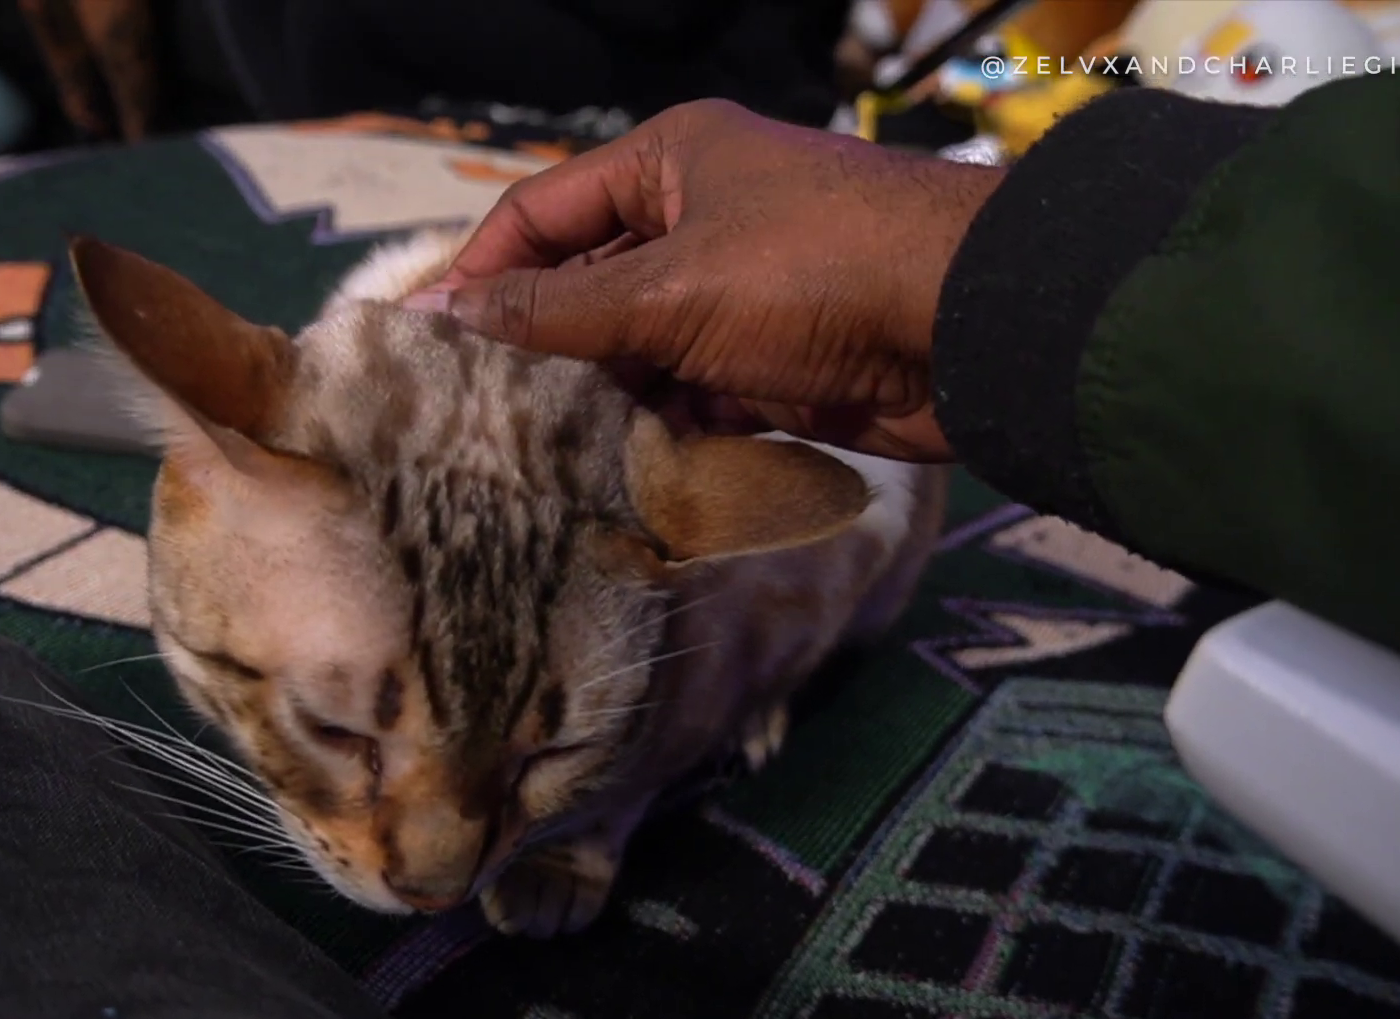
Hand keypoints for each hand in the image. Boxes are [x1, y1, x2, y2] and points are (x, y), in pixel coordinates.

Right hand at [405, 99, 1004, 460]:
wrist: (976, 330)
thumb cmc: (816, 273)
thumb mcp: (670, 288)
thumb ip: (557, 311)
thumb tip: (447, 315)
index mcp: (669, 163)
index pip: (541, 214)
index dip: (479, 274)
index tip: (423, 345)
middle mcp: (698, 219)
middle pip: (585, 287)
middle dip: (536, 351)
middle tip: (470, 419)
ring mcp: (737, 296)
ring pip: (635, 352)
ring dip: (594, 402)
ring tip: (528, 460)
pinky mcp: (771, 365)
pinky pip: (689, 399)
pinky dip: (656, 434)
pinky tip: (611, 475)